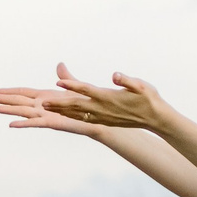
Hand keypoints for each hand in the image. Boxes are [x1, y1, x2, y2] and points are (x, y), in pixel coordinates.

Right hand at [0, 75, 103, 137]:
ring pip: (22, 112)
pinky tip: (11, 124)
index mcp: (45, 97)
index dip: (8, 92)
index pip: (22, 93)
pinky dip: (23, 124)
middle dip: (1, 99)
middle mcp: (42, 106)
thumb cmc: (86, 104)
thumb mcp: (73, 86)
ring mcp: (46, 115)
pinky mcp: (53, 123)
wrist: (98, 117)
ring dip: (7, 110)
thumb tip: (60, 65)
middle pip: (17, 101)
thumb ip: (65, 77)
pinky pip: (35, 123)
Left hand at [41, 66, 167, 130]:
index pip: (87, 90)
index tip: (58, 81)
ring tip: (44, 107)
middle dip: (58, 102)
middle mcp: (102, 108)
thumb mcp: (141, 86)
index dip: (72, 85)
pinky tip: (60, 114)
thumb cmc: (149, 98)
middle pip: (76, 104)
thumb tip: (115, 75)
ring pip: (76, 113)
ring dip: (60, 110)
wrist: (155, 119)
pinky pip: (82, 118)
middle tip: (41, 101)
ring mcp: (102, 116)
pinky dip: (69, 115)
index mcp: (109, 97)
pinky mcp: (103, 121)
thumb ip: (127, 80)